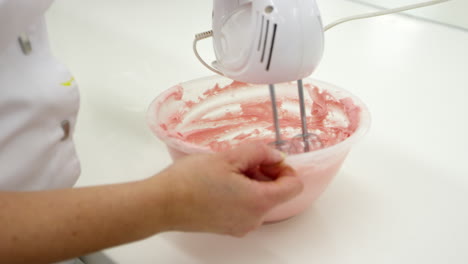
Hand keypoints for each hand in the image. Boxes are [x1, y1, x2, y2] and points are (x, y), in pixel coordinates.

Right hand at [153, 143, 302, 236]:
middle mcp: (254, 219)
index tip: (266, 160)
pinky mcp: (229, 227)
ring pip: (260, 200)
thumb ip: (259, 152)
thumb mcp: (228, 157)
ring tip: (226, 172)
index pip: (294, 186)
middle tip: (240, 161)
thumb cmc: (190, 181)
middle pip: (277, 193)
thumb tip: (277, 156)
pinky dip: (241, 194)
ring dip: (252, 183)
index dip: (284, 168)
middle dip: (264, 173)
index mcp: (259, 202)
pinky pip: (246, 209)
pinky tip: (220, 184)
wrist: (161, 203)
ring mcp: (241, 226)